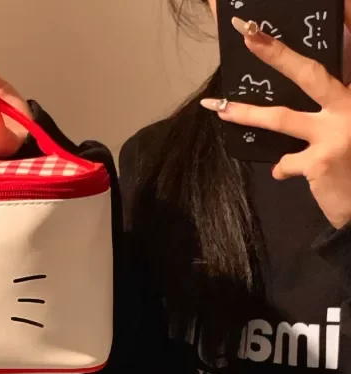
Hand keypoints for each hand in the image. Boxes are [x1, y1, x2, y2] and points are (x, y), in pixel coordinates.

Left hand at [202, 15, 350, 228]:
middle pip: (310, 73)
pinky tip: (285, 172)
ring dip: (246, 112)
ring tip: (218, 108)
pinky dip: (283, 167)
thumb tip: (306, 79)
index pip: (350, 48)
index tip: (331, 0)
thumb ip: (335, 102)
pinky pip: (287, 162)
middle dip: (277, 54)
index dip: (343, 20)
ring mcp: (338, 132)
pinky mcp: (321, 161)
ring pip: (283, 117)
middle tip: (249, 34)